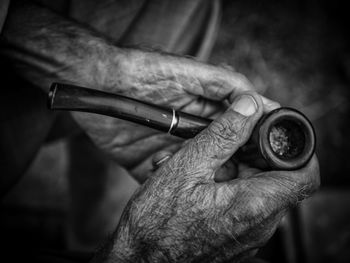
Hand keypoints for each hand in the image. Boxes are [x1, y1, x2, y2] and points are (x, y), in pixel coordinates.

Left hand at [73, 50, 279, 181]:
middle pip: (219, 155)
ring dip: (202, 182)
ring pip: (195, 174)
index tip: (268, 157)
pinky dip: (169, 189)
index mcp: (202, 110)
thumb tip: (255, 97)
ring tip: (208, 189)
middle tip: (241, 181)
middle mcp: (189, 132)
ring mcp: (169, 149)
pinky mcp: (147, 163)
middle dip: (231, 168)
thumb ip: (222, 82)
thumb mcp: (187, 71)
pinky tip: (175, 194)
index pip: (236, 128)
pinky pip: (164, 183)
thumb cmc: (142, 71)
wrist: (98, 84)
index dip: (251, 141)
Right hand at [93, 92, 319, 262]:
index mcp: (253, 205)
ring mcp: (248, 235)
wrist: (140, 260)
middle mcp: (259, 226)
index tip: (273, 132)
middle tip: (227, 142)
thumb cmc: (156, 221)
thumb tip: (250, 107)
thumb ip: (223, 134)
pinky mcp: (236, 239)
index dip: (296, 148)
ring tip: (204, 163)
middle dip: (256, 153)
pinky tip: (201, 182)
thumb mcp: (187, 167)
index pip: (305, 175)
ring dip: (238, 168)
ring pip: (259, 190)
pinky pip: (245, 206)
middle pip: (279, 178)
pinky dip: (230, 186)